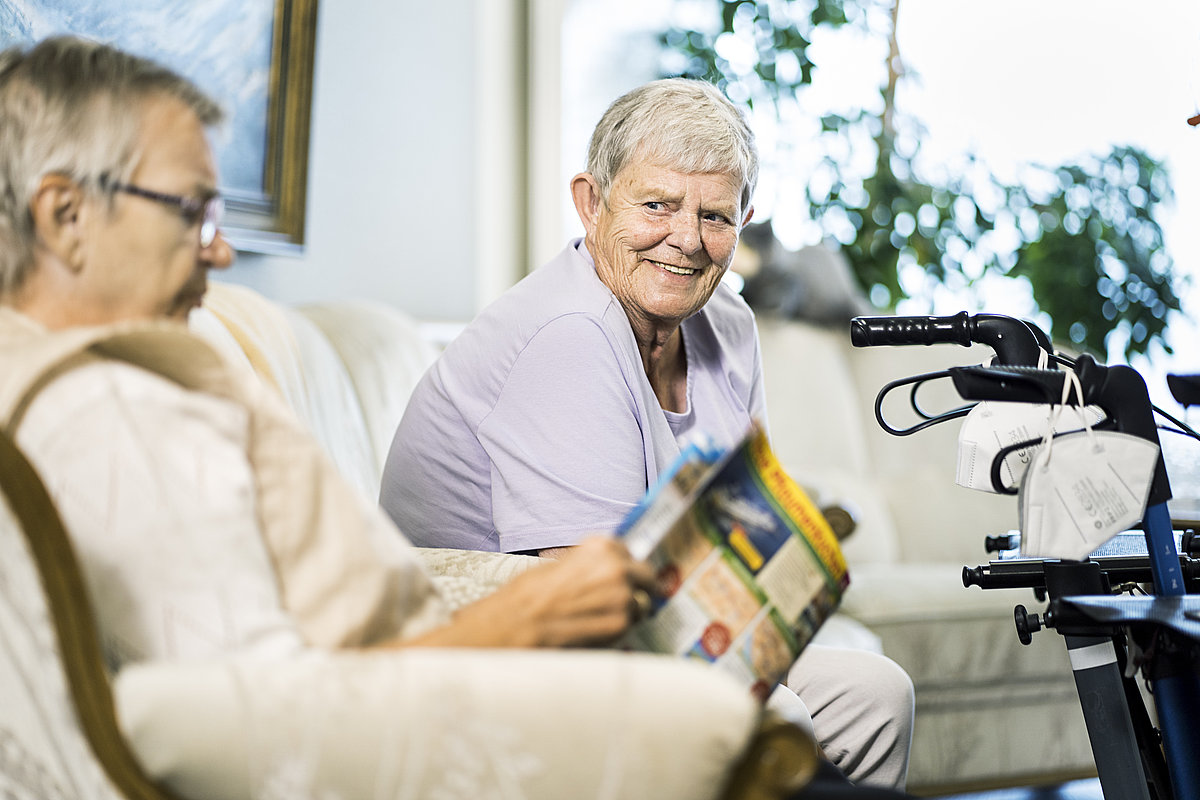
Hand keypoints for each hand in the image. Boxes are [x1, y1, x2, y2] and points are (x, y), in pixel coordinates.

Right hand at [399, 536, 656, 649]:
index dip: (625, 565)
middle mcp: (616, 566)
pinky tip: (595, 630)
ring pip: (641, 602)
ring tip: (601, 618)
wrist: (517, 625)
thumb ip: (588, 565)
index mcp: (600, 546)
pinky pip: (630, 625)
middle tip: (623, 598)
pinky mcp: (621, 624)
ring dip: (628, 610)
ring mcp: (622, 596)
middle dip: (637, 586)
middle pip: (645, 575)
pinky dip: (619, 629)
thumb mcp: (558, 565)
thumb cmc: (528, 596)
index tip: (623, 574)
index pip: (629, 551)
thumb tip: (605, 571)